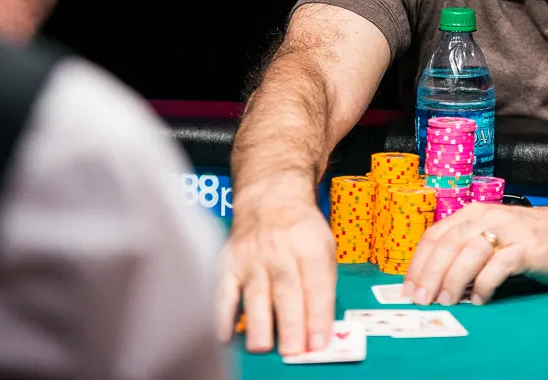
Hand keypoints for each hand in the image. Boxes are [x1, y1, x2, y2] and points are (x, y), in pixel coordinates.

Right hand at [216, 193, 336, 354]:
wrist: (270, 197)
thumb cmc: (300, 228)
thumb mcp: (325, 245)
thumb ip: (324, 284)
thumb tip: (322, 327)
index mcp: (309, 244)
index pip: (316, 283)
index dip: (318, 315)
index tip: (319, 342)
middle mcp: (279, 248)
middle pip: (286, 289)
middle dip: (290, 323)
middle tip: (293, 350)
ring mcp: (251, 256)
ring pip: (255, 293)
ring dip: (259, 322)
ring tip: (262, 347)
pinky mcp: (228, 263)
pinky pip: (223, 291)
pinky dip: (222, 314)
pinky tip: (225, 334)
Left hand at [402, 203, 547, 305]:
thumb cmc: (527, 238)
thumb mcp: (491, 236)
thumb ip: (466, 252)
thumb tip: (435, 283)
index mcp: (473, 214)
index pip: (435, 236)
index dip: (418, 263)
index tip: (409, 288)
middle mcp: (487, 218)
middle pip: (448, 244)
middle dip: (430, 274)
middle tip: (421, 299)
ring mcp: (508, 230)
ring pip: (469, 252)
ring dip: (454, 279)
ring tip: (447, 301)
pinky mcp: (527, 247)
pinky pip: (499, 265)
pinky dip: (485, 284)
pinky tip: (481, 299)